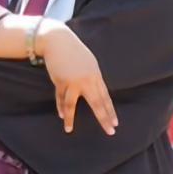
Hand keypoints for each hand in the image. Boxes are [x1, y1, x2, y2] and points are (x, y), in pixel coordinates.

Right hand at [39, 21, 117, 135]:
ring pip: (71, 104)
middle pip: (96, 103)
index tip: (115, 124)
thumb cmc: (74, 51)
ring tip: (69, 130)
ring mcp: (72, 81)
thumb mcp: (89, 63)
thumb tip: (95, 92)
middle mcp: (86, 80)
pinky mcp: (59, 81)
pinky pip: (60, 97)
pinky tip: (61, 116)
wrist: (57, 41)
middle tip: (110, 131)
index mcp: (96, 75)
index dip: (110, 112)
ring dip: (70, 118)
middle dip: (103, 119)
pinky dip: (60, 107)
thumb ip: (92, 78)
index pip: (105, 97)